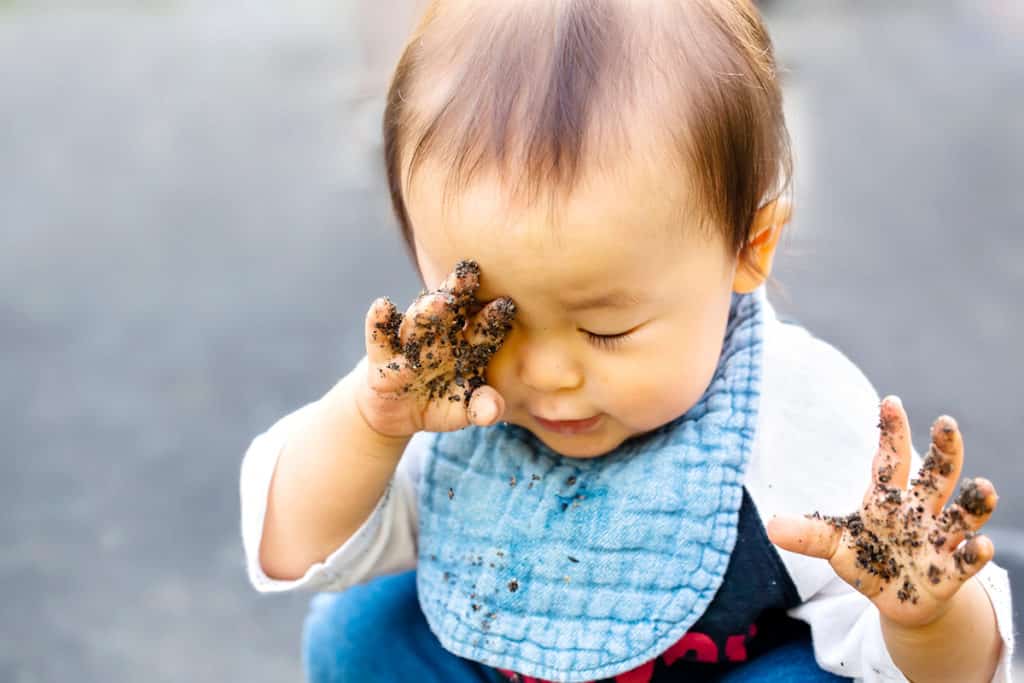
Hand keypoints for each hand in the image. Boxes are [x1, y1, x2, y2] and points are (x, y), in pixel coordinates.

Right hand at [354, 259, 515, 437]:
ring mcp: (409, 340)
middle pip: (451, 310)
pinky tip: (382, 306)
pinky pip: (380, 335)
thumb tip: (493, 412)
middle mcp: (440, 334)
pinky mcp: (381, 353)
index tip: (504, 306)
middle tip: (470, 273)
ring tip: (436, 302)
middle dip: (459, 292)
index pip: (482, 327)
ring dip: (425, 311)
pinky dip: (379, 322)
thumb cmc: (440, 404)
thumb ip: (480, 408)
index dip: (492, 317)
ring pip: (417, 321)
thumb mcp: (461, 410)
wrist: (397, 412)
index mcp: (467, 344)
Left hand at [767, 396, 998, 627]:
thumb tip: (770, 527)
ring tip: (983, 484)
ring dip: (974, 502)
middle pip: (937, 476)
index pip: (892, 459)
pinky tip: (982, 545)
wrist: (898, 599)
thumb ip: (808, 535)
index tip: (891, 401)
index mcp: (888, 499)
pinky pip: (965, 561)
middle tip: (946, 423)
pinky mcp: (948, 573)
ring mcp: (938, 541)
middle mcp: (920, 512)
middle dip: (944, 451)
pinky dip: (975, 554)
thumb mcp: (835, 545)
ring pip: (962, 515)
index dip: (892, 432)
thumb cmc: (868, 560)